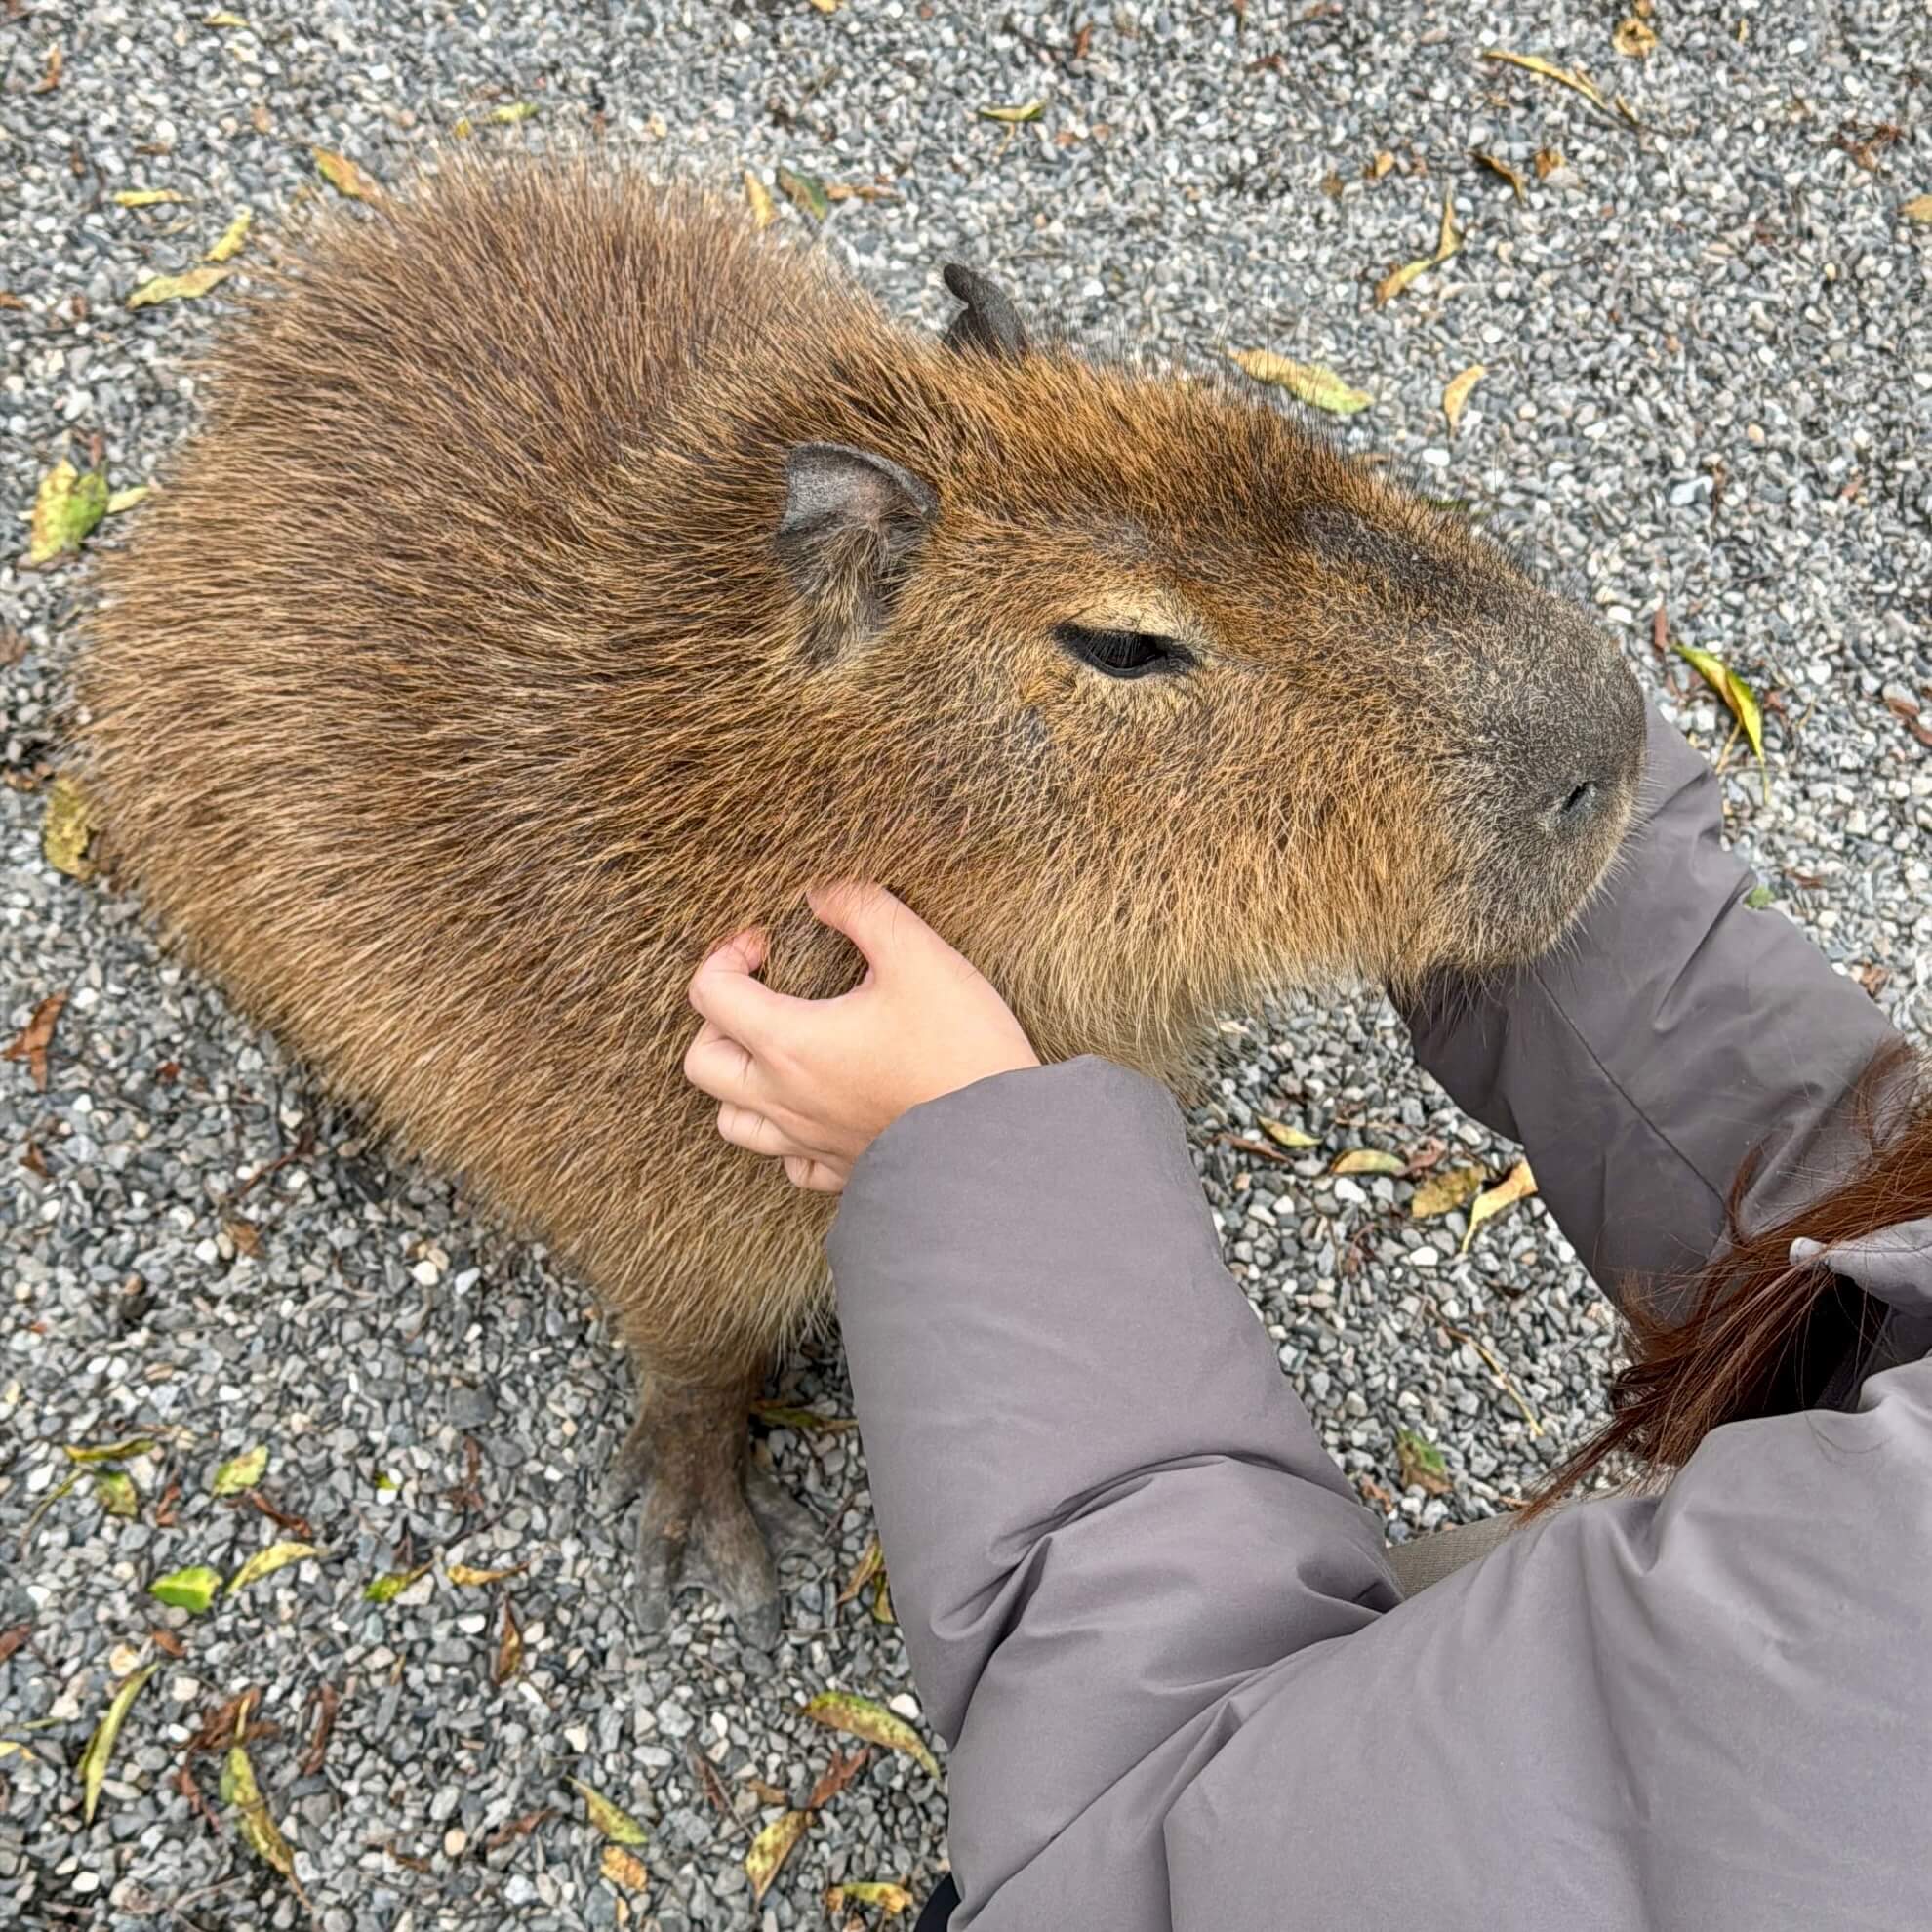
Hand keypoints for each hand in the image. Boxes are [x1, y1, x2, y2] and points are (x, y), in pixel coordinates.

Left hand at [684, 883, 1039, 1192]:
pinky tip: (816, 1105)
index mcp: (791, 1043)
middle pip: (702, 1063)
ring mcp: (810, 1142)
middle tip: (761, 993)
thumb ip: (863, 909)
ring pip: (732, 1121)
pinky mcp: (842, 1171)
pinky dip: (785, 1134)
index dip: (727, 954)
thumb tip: (821, 892)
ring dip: (739, 1080)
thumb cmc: (961, 1047)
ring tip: (777, 1050)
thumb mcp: (920, 955)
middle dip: (717, 1018)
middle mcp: (785, 1099)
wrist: (1002, 1140)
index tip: (767, 942)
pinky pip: (788, 1163)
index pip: (710, 994)